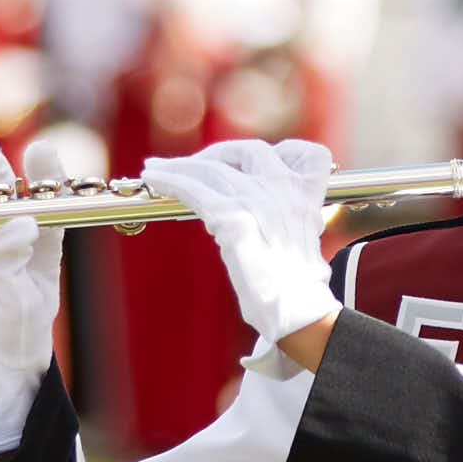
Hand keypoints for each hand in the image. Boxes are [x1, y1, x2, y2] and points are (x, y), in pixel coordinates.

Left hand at [141, 136, 343, 361]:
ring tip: (156, 168)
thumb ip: (287, 220)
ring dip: (178, 166)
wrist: (298, 310)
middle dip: (216, 155)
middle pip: (248, 151)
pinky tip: (155, 179)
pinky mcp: (233, 219)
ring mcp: (258, 201)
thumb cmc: (297, 287)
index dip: (281, 152)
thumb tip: (260, 221)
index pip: (307, 153)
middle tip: (193, 166)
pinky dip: (170, 180)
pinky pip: (193, 188)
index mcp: (306, 195)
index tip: (251, 164)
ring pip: (211, 168)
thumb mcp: (302, 242)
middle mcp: (284, 189)